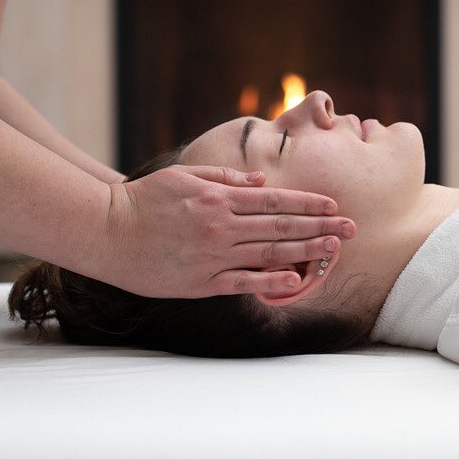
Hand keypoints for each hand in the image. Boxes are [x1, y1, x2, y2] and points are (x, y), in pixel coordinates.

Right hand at [90, 164, 355, 297]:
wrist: (106, 232)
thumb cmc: (143, 201)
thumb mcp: (184, 176)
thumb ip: (224, 177)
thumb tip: (260, 182)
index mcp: (219, 197)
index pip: (275, 199)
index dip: (308, 202)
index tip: (333, 205)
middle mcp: (222, 225)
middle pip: (282, 224)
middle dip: (320, 225)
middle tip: (351, 228)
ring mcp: (214, 255)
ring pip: (270, 251)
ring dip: (307, 250)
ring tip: (335, 249)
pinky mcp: (202, 281)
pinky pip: (244, 282)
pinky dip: (272, 281)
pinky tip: (296, 279)